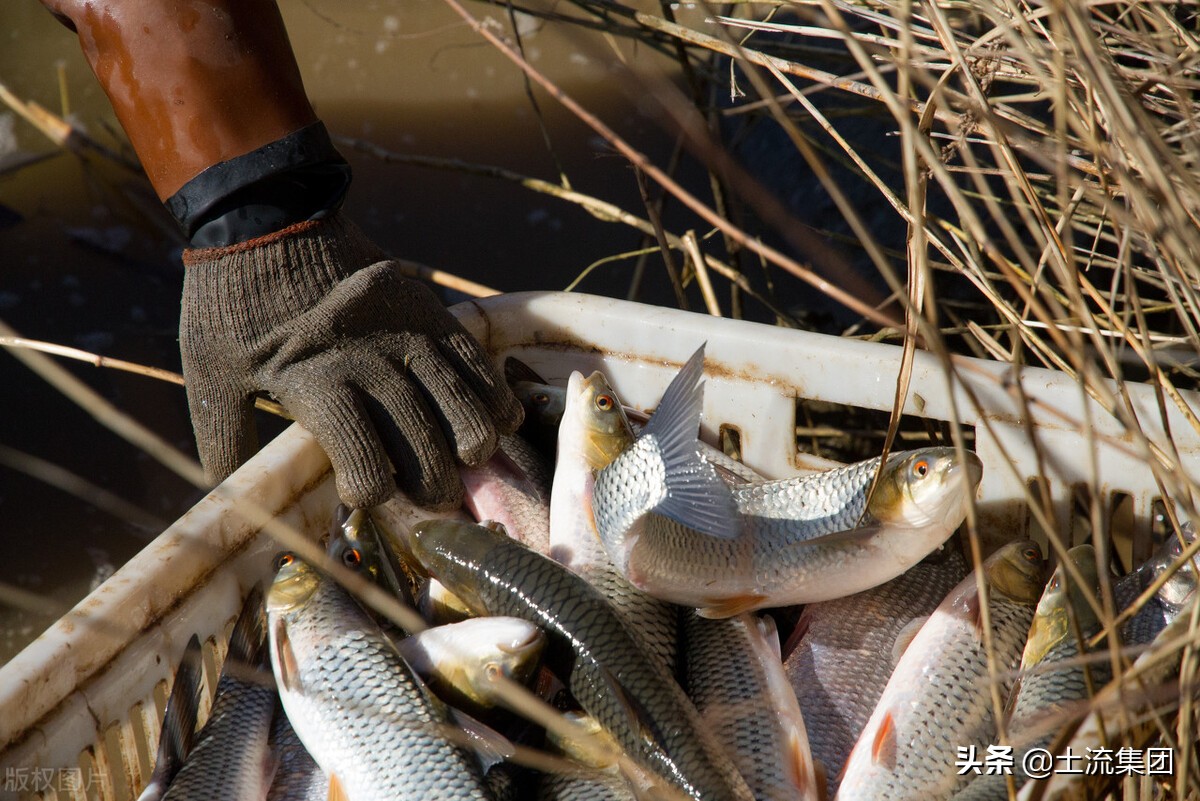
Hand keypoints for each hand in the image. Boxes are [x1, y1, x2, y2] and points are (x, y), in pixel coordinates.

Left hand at [179, 214, 522, 508]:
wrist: (264, 217)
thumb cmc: (232, 305)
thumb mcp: (211, 372)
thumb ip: (223, 439)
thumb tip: (232, 496)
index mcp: (316, 386)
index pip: (365, 467)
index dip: (372, 494)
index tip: (364, 493)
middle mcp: (370, 366)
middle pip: (424, 448)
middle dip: (433, 485)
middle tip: (432, 494)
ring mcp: (406, 335)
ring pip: (462, 408)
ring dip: (471, 446)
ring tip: (467, 459)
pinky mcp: (429, 309)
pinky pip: (476, 361)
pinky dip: (494, 395)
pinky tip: (498, 419)